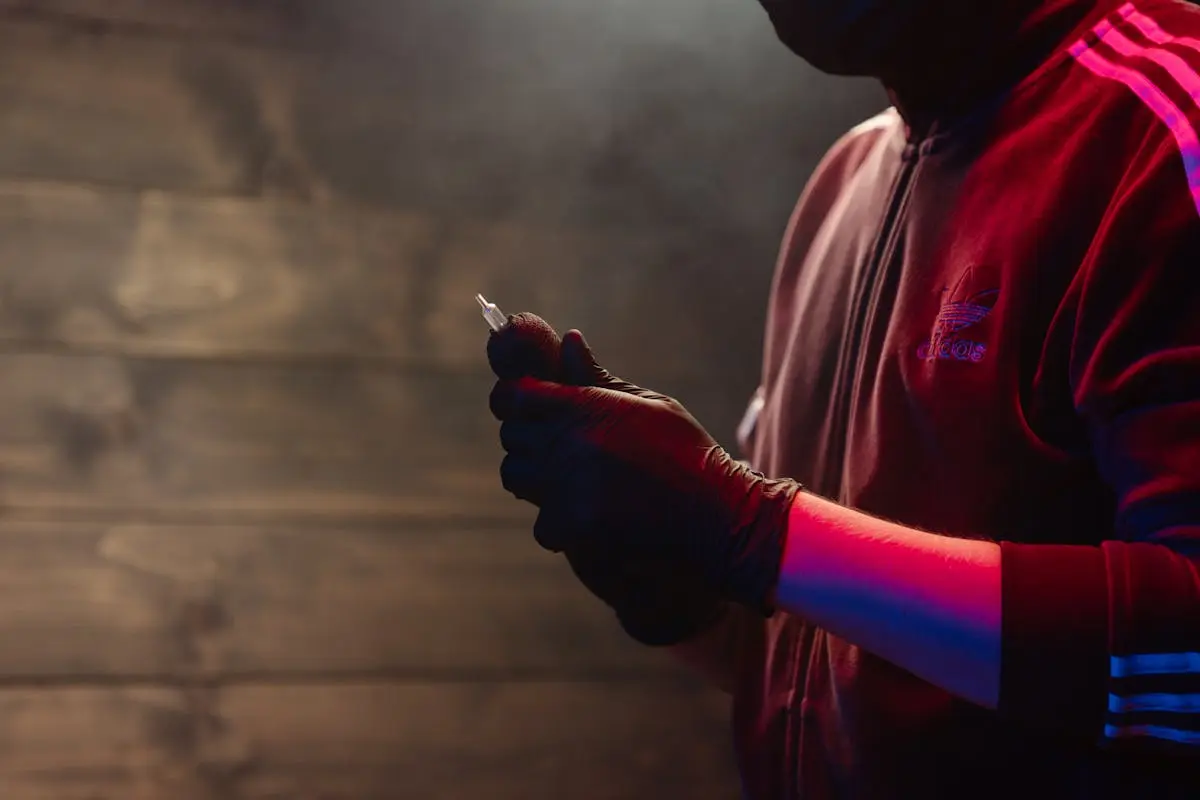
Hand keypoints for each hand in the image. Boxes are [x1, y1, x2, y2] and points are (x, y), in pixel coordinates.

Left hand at [490, 329, 801, 613]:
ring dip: (536, 480)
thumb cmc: (686, 454)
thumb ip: (598, 377)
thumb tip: (567, 339)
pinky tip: (591, 519)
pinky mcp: (573, 527)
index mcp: (585, 406)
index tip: (523, 406)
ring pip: (517, 477)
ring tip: (570, 482)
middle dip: (528, 440)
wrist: (716, 515)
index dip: (513, 399)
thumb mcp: (648, 406)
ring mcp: (567, 487)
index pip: (513, 395)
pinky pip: (541, 523)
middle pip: (511, 437)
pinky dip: (560, 525)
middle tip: (558, 449)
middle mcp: (569, 443)